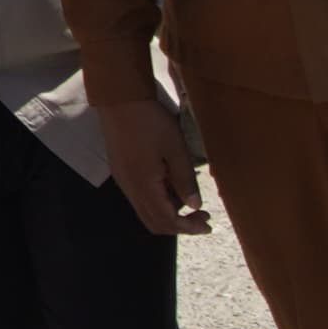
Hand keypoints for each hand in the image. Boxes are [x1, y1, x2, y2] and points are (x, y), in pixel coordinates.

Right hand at [99, 96, 208, 235]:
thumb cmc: (150, 122)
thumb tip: (195, 206)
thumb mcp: (176, 150)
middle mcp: (130, 189)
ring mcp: (124, 181)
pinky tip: (174, 187)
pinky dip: (160, 202)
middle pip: (154, 223)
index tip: (208, 225)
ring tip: (192, 201)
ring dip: (170, 214)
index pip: (166, 221)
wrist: (119, 100)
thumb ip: (185, 180)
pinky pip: (141, 198)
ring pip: (147, 212)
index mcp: (144, 186)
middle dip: (180, 226)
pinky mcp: (122, 172)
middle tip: (203, 217)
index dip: (189, 228)